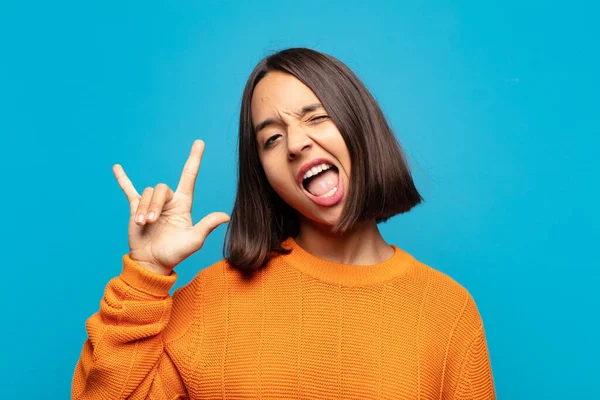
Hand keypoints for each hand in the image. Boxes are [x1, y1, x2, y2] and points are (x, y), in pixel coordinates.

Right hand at [113, 140, 229, 274]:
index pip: (189, 176)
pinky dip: (123, 179)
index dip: (194, 159)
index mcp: (183, 204)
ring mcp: (152, 204)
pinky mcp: (136, 209)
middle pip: (161, 188)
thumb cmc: (175, 254)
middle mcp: (168, 201)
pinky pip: (129, 190)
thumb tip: (226, 216)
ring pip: (146, 193)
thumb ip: (207, 226)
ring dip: (144, 208)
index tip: (199, 142)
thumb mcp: (194, 241)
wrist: (152, 263)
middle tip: (152, 222)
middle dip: (155, 204)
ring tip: (143, 224)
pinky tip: (116, 168)